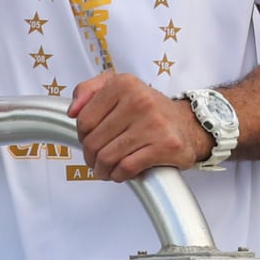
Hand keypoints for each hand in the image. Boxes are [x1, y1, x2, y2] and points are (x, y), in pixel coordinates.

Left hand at [69, 73, 209, 181]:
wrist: (187, 124)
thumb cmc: (147, 109)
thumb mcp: (118, 86)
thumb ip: (88, 91)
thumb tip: (72, 111)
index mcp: (123, 84)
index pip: (84, 119)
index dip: (82, 136)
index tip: (89, 139)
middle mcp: (139, 100)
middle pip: (94, 141)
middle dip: (91, 157)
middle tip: (96, 159)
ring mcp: (153, 124)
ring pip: (108, 157)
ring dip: (102, 169)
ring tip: (106, 169)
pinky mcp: (165, 146)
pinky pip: (127, 168)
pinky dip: (119, 175)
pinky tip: (121, 172)